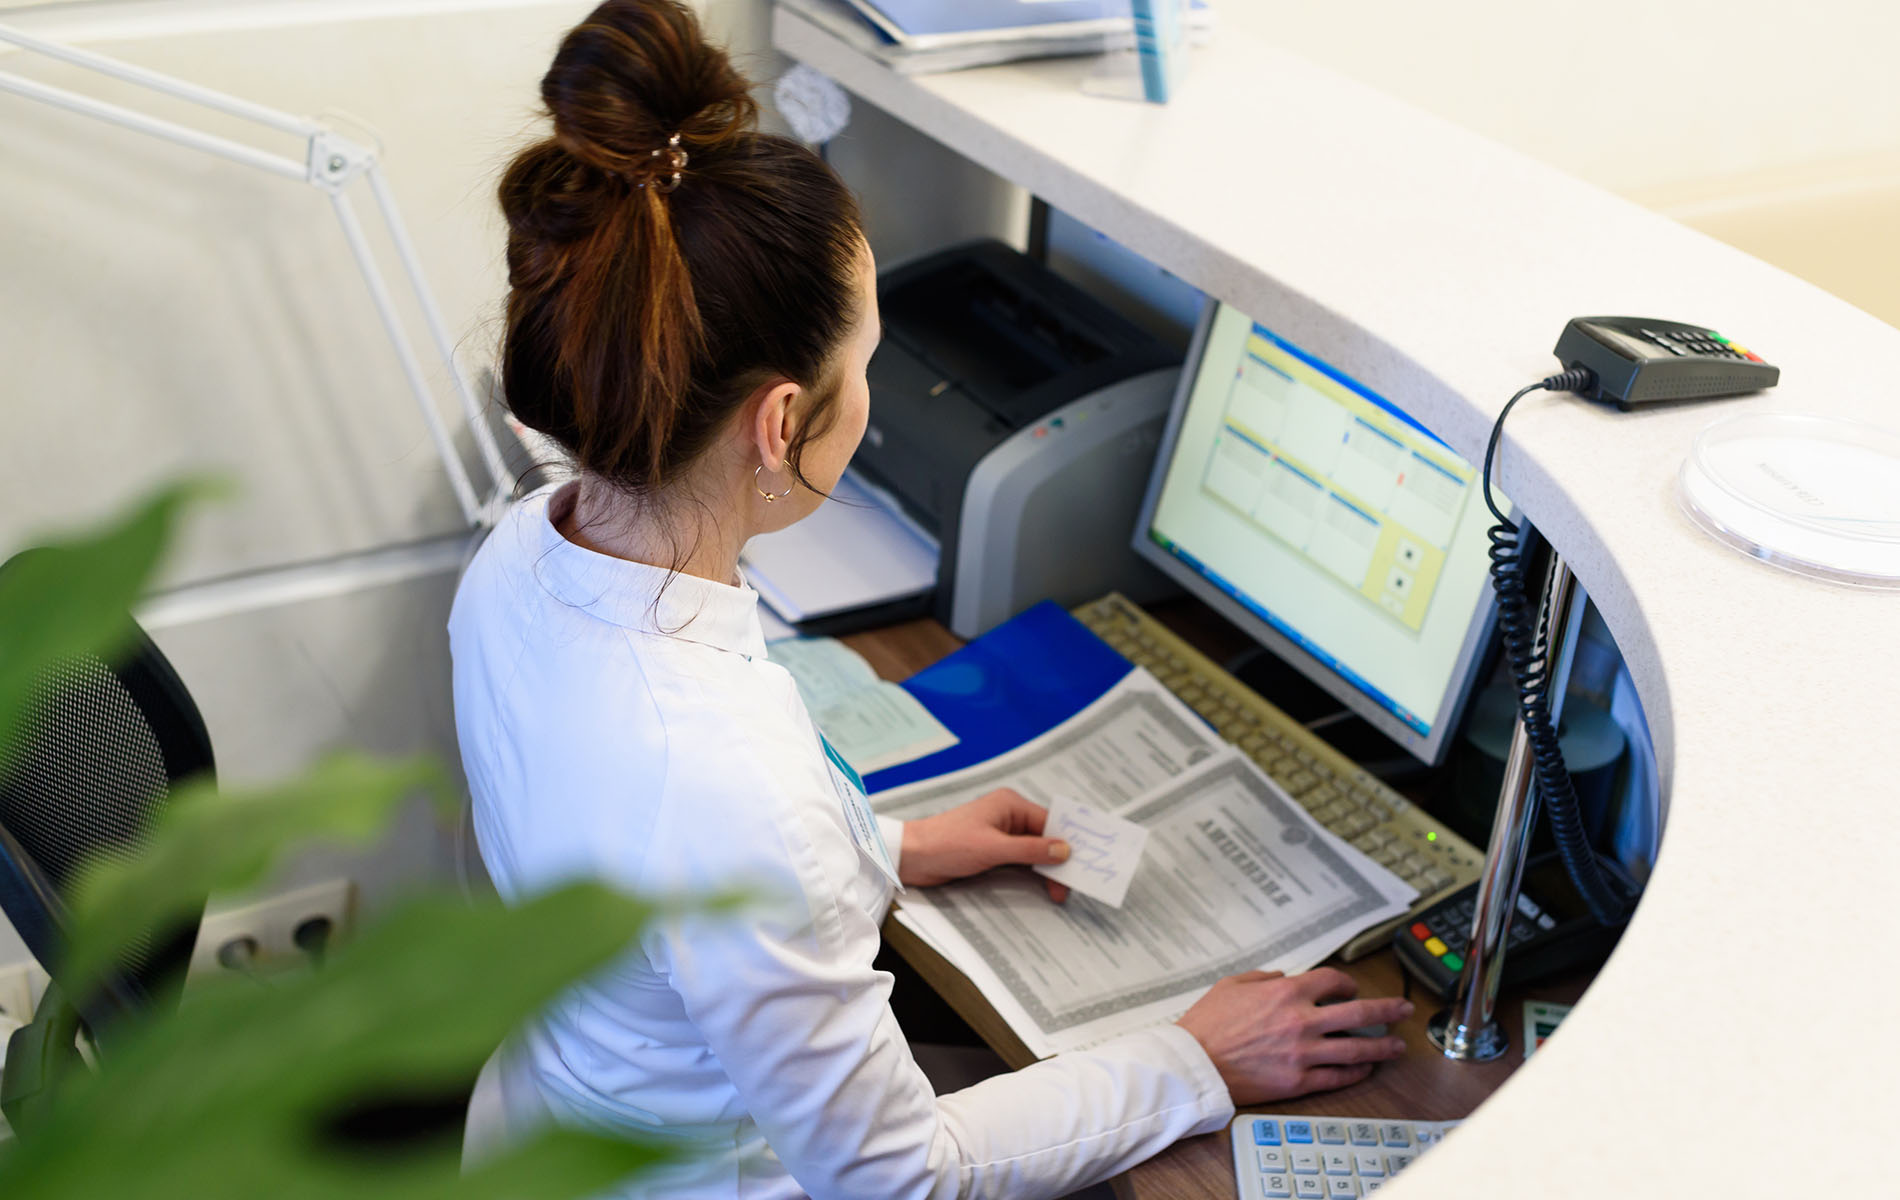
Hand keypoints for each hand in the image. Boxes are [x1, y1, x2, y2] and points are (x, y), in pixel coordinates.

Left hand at [900, 788, 1071, 900]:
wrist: (913, 857)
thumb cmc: (947, 844)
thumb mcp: (993, 849)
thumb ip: (1030, 850)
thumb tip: (1064, 850)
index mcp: (1010, 805)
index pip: (1050, 822)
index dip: (1067, 842)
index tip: (1083, 862)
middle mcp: (1008, 816)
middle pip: (1045, 837)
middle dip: (1059, 859)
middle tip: (1073, 884)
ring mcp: (1000, 833)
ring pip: (1034, 851)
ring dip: (1046, 869)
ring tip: (1061, 891)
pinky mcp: (992, 850)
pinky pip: (1021, 860)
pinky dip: (1032, 872)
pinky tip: (1043, 886)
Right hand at [1177, 968, 1411, 1104]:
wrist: (1194, 1063)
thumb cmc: (1207, 1025)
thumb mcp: (1232, 985)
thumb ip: (1264, 979)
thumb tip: (1284, 980)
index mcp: (1286, 994)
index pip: (1333, 981)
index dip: (1347, 983)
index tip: (1350, 989)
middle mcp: (1301, 1021)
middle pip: (1359, 1013)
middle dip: (1387, 1009)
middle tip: (1403, 1009)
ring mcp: (1303, 1054)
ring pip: (1357, 1049)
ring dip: (1382, 1046)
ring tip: (1397, 1045)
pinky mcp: (1298, 1081)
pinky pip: (1338, 1077)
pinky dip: (1357, 1072)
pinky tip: (1366, 1069)